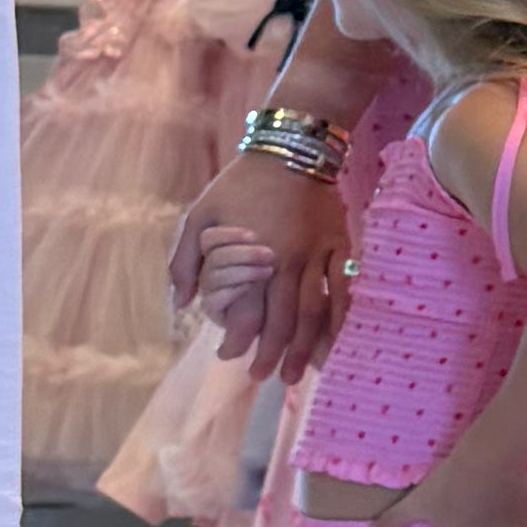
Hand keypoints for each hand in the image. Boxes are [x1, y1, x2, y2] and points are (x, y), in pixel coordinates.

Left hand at [170, 152, 353, 381]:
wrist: (290, 149)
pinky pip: (343, 287)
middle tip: (262, 376)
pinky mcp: (339, 244)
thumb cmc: (240, 185)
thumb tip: (182, 303)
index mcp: (251, 257)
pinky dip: (342, 317)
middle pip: (281, 322)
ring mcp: (316, 254)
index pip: (246, 313)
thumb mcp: (199, 215)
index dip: (237, 341)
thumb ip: (185, 261)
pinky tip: (336, 341)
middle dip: (271, 355)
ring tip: (295, 375)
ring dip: (304, 348)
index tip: (228, 356)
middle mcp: (285, 262)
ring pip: (312, 312)